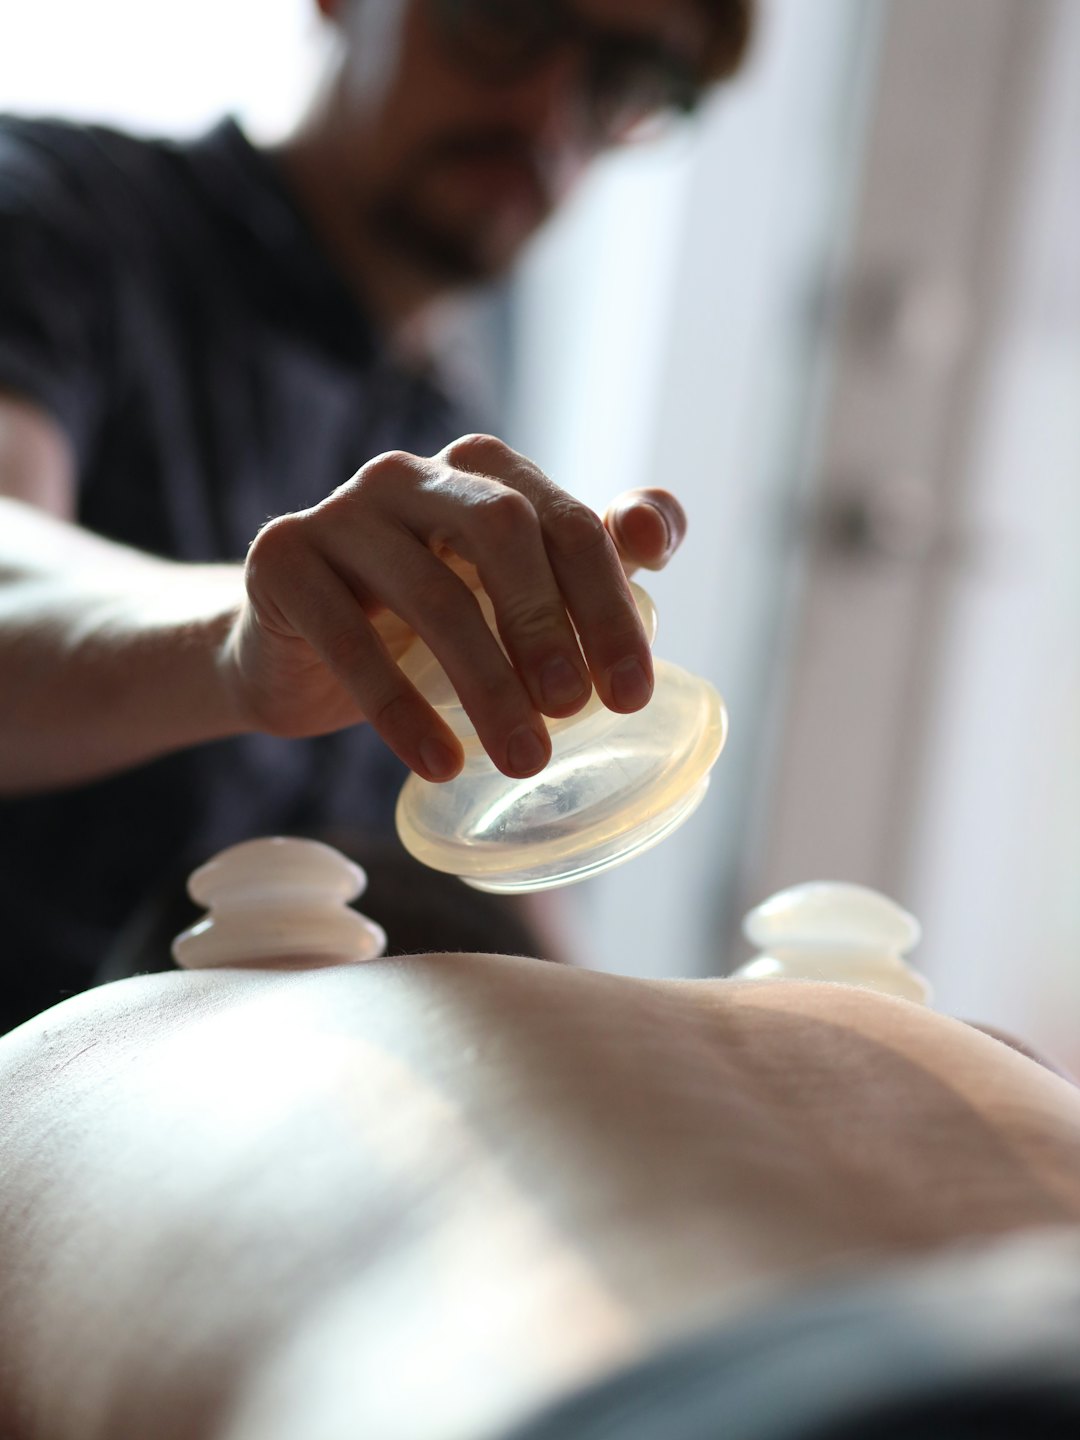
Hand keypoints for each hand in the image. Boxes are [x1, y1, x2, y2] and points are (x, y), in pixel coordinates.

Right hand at [226, 435, 685, 781]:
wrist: (292, 650)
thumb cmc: (420, 623)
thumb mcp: (507, 594)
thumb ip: (588, 560)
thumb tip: (655, 535)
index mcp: (482, 473)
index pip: (569, 521)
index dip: (611, 604)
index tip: (632, 694)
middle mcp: (413, 475)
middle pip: (504, 530)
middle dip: (548, 626)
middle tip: (573, 714)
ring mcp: (341, 510)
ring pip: (432, 593)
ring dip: (486, 685)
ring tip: (523, 759)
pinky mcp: (281, 557)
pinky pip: (347, 639)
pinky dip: (401, 711)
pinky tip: (441, 764)